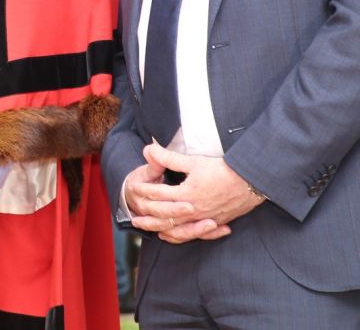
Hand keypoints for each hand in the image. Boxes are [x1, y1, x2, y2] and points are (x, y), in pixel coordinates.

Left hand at [129, 144, 261, 242]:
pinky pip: (194, 234)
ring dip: (160, 229)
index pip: (158, 194)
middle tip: (133, 216)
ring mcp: (205, 219)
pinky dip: (181, 236)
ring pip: (178, 229)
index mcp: (186, 194)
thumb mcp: (194, 161)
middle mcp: (194, 210)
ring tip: (148, 229)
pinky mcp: (215, 223)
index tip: (133, 188)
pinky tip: (172, 235)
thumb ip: (169, 157)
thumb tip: (148, 149)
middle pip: (164, 216)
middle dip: (147, 215)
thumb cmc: (222, 170)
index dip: (143, 191)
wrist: (252, 181)